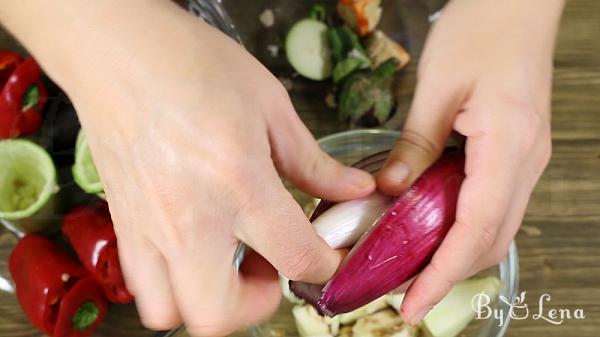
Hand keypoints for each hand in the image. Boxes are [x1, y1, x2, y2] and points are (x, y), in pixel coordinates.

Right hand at [1, 1, 375, 334]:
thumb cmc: (191, 64)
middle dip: (260, 306)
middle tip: (273, 269)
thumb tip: (353, 190)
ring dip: (210, 304)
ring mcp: (147, 228)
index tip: (330, 256)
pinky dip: (173, 288)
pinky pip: (143, 286)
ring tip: (231, 264)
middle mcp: (188, 217)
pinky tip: (196, 248)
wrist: (116, 51)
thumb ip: (313, 161)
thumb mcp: (270, 105)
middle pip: (220, 314)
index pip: (295, 256)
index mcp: (237, 181)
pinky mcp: (122, 224)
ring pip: (171, 313)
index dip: (326, 266)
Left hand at [377, 0, 563, 323]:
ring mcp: (526, 160)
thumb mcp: (435, 90)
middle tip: (405, 294)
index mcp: (507, 145)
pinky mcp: (515, 155)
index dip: (442, 274)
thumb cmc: (480, 32)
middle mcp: (526, 162)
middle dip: (448, 274)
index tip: (413, 304)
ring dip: (456, 254)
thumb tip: (389, 192)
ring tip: (414, 270)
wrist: (514, 6)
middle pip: (490, 239)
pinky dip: (463, 228)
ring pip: (495, 228)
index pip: (475, 230)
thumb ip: (413, 147)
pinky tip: (433, 230)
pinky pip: (493, 206)